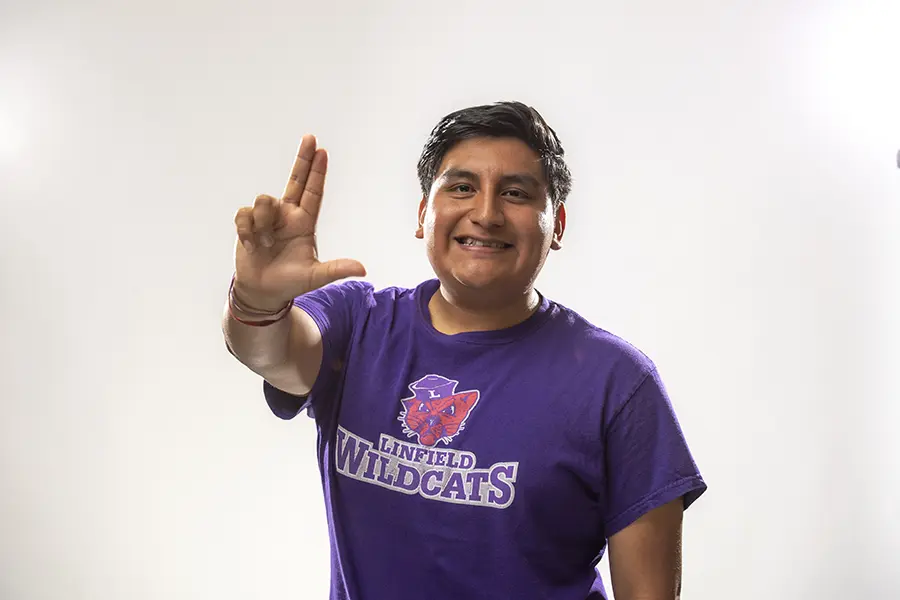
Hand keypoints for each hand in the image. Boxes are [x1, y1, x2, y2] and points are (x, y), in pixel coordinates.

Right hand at [232, 134, 364, 310]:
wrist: (262, 291)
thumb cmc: (290, 282)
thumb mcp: (315, 277)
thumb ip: (336, 270)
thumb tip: (363, 269)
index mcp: (304, 223)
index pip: (313, 193)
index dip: (317, 173)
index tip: (323, 151)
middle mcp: (287, 215)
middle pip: (295, 180)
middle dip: (302, 159)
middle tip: (310, 137)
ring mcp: (267, 218)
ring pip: (264, 201)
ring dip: (263, 224)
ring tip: (266, 245)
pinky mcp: (248, 223)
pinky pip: (245, 214)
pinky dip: (247, 231)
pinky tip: (252, 245)